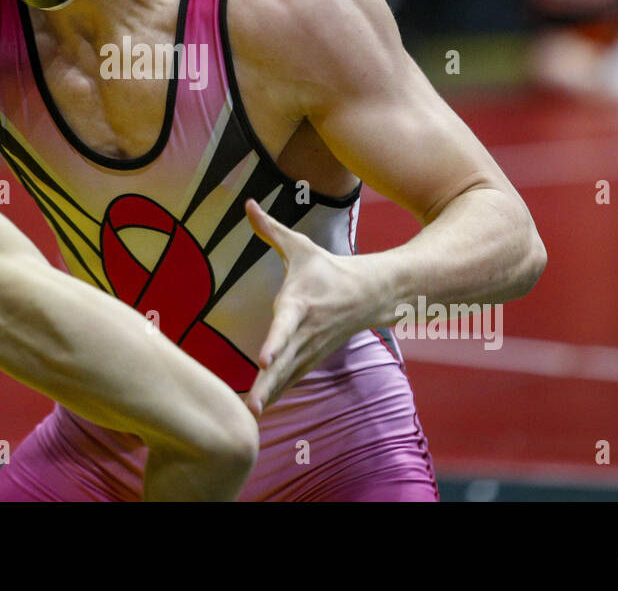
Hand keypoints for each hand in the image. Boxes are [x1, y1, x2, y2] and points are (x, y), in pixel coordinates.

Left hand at [243, 198, 380, 416]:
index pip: (286, 325)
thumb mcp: (300, 246)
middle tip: (250, 406)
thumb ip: (270, 229)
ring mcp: (311, 349)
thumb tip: (247, 203)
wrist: (370, 294)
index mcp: (301, 304)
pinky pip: (291, 380)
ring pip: (287, 376)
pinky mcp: (311, 359)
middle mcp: (306, 331)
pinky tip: (258, 411)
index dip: (276, 341)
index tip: (264, 358)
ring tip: (249, 415)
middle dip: (267, 383)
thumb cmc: (328, 269)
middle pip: (285, 361)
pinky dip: (277, 394)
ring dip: (269, 395)